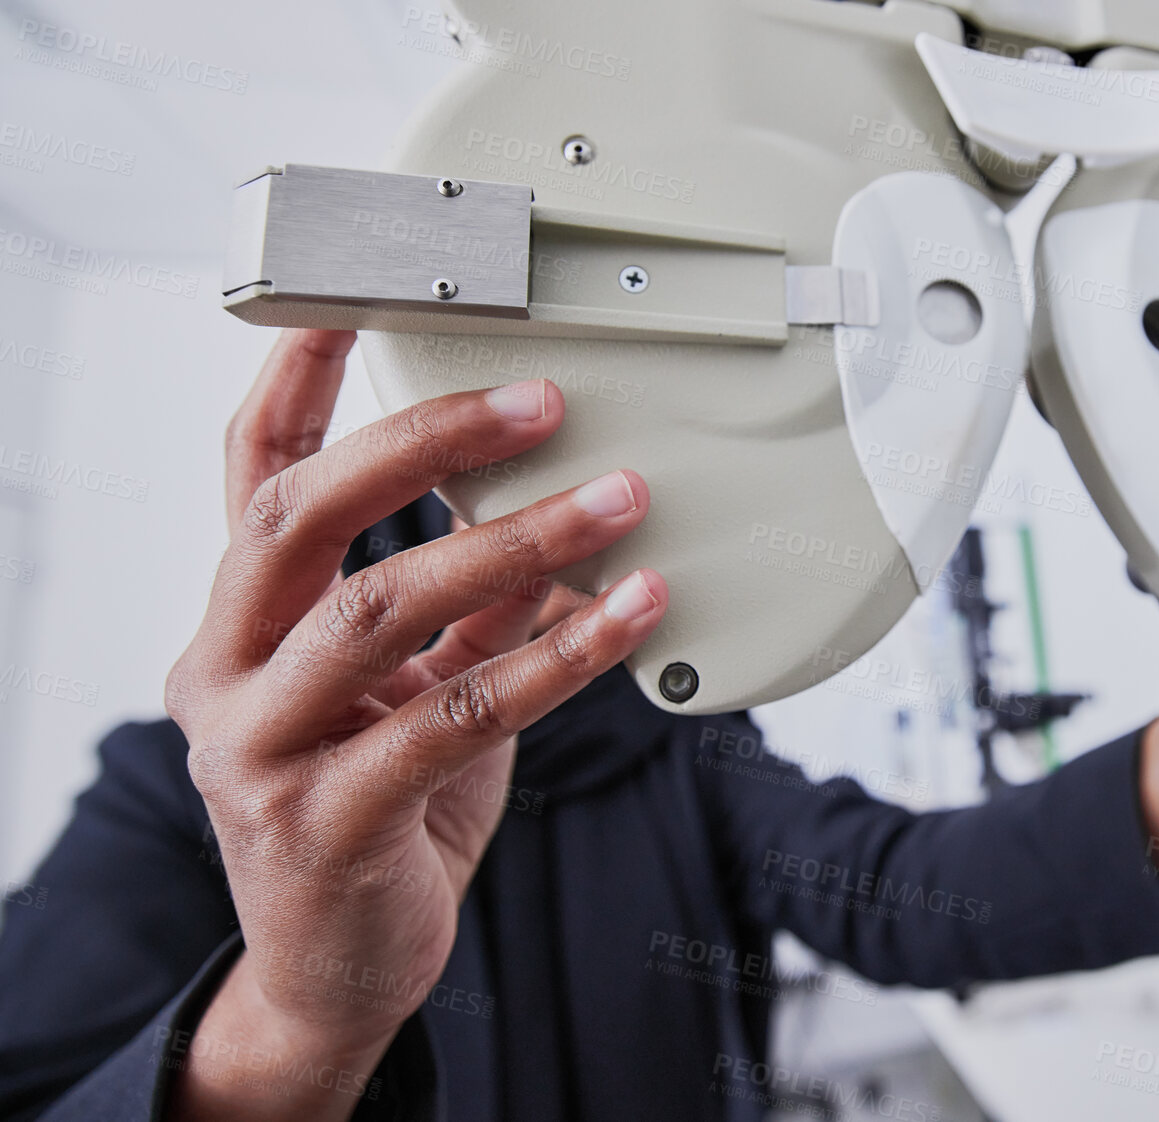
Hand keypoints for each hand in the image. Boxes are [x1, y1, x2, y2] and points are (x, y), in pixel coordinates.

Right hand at [162, 330, 666, 1120]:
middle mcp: (224, 676)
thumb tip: (545, 518)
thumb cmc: (376, 814)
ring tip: (618, 499)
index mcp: (240, 628)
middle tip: (537, 400)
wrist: (338, 971)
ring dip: (515, 544)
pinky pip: (455, 715)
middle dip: (422, 442)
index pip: (252, 479)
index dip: (296, 385)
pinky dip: (556, 655)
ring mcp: (259, 752)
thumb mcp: (412, 691)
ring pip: (380, 611)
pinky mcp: (323, 824)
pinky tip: (629, 614)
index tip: (352, 300)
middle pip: (300, 519)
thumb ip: (458, 608)